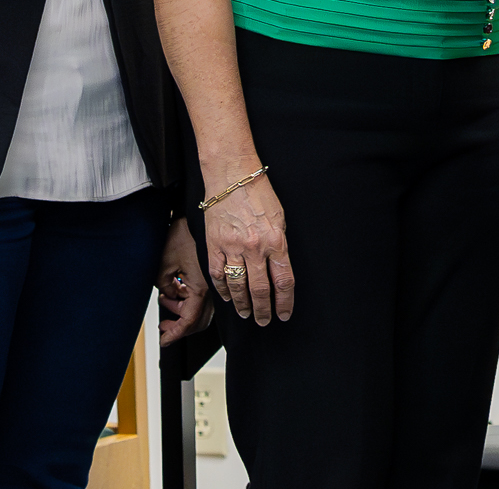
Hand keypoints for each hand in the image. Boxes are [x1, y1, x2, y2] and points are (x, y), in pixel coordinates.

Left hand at [155, 218, 213, 345]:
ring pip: (202, 311)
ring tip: (166, 300)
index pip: (189, 321)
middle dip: (179, 327)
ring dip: (183, 312)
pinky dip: (189, 300)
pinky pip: (204, 298)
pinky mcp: (214, 276)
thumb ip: (164, 285)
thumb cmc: (184, 233)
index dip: (175, 334)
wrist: (199, 213)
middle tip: (163, 326)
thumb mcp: (164, 262)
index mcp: (201, 288)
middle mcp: (213, 289)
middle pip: (199, 321)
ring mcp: (215, 283)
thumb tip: (168, 295)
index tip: (164, 341)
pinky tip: (177, 289)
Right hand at [203, 173, 294, 325]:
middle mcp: (255, 248)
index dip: (284, 302)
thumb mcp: (280, 219)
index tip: (284, 313)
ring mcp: (232, 248)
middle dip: (263, 310)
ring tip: (246, 313)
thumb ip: (279, 245)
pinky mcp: (214, 245)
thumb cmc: (258, 193)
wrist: (232, 176)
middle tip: (264, 320)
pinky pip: (218, 275)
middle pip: (260, 290)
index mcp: (276, 241)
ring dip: (243, 304)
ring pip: (238, 286)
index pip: (284, 281)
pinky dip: (223, 289)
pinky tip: (227, 297)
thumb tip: (278, 267)